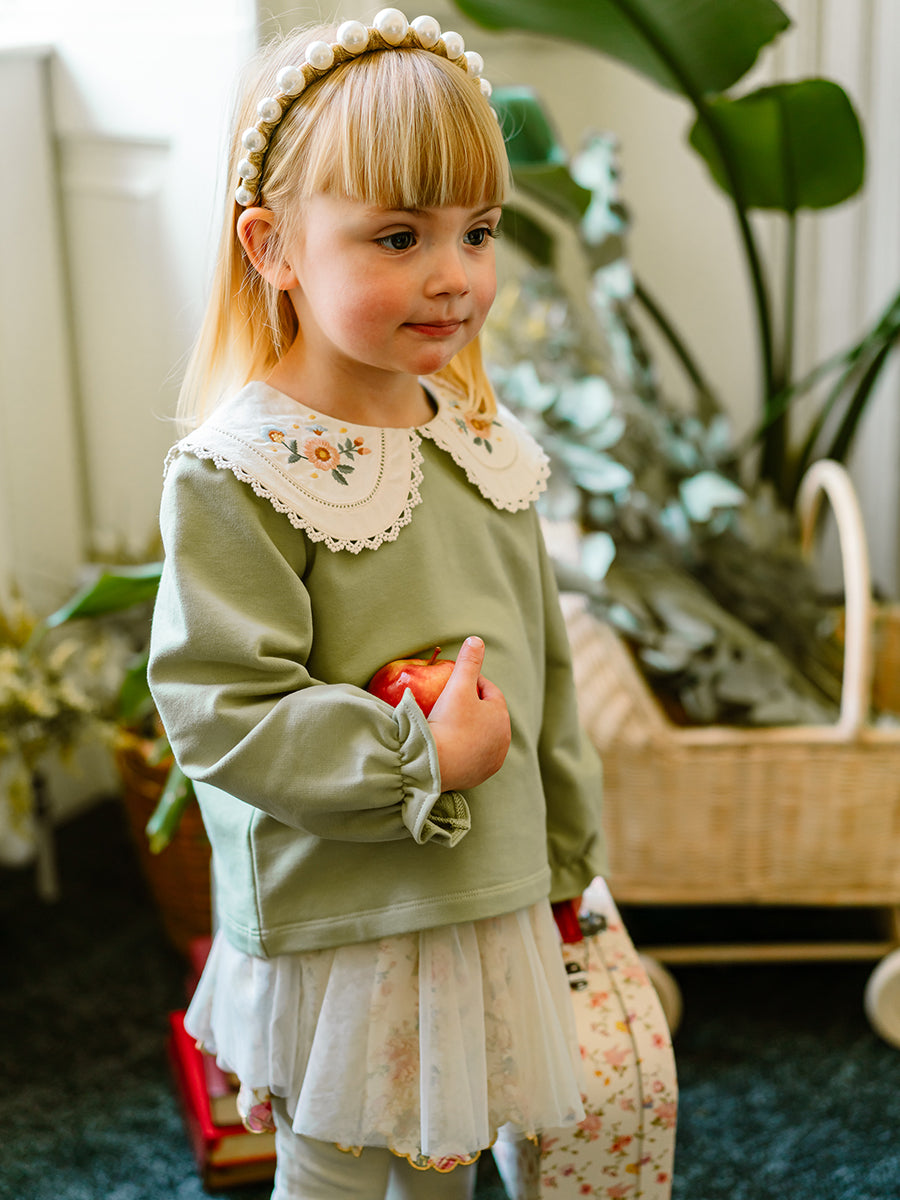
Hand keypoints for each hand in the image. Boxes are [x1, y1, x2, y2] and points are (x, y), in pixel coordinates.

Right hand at [427, 637, 510, 791]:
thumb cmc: (448, 721)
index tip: (454, 681)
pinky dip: (464, 749)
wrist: (434, 764)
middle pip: (486, 715)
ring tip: (448, 723)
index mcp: (501, 715)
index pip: (488, 691)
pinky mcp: (480, 776)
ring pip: (481, 736)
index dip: (472, 682)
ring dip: (470, 729)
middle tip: (449, 702)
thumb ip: (468, 661)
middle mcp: (503, 739)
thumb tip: (476, 639)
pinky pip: (472, 756)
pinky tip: (449, 745)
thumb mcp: (457, 685)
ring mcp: (493, 760)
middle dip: (472, 706)